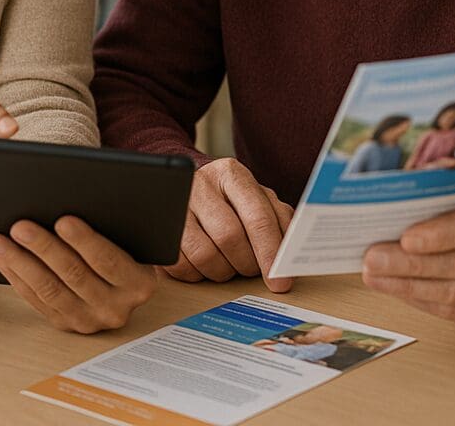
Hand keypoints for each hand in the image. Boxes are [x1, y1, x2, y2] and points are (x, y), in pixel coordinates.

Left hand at [0, 216, 156, 332]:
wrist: (129, 285)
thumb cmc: (130, 249)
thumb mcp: (134, 238)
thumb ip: (114, 225)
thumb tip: (72, 205)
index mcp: (138, 283)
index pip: (109, 261)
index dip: (84, 241)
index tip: (63, 220)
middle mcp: (115, 307)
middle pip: (74, 274)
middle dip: (43, 248)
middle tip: (20, 226)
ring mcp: (89, 319)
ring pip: (49, 289)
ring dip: (20, 262)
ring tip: (0, 240)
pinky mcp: (66, 323)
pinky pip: (36, 299)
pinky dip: (15, 276)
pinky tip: (1, 256)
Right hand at [164, 158, 293, 291]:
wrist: (188, 183)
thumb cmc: (229, 197)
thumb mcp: (258, 198)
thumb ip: (280, 220)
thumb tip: (295, 252)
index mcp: (232, 174)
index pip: (257, 217)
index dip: (271, 253)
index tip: (280, 281)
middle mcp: (202, 183)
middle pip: (230, 238)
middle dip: (246, 264)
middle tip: (251, 269)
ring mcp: (176, 204)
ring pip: (205, 255)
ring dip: (222, 272)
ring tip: (228, 265)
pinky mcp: (159, 227)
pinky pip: (181, 264)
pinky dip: (198, 274)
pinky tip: (205, 265)